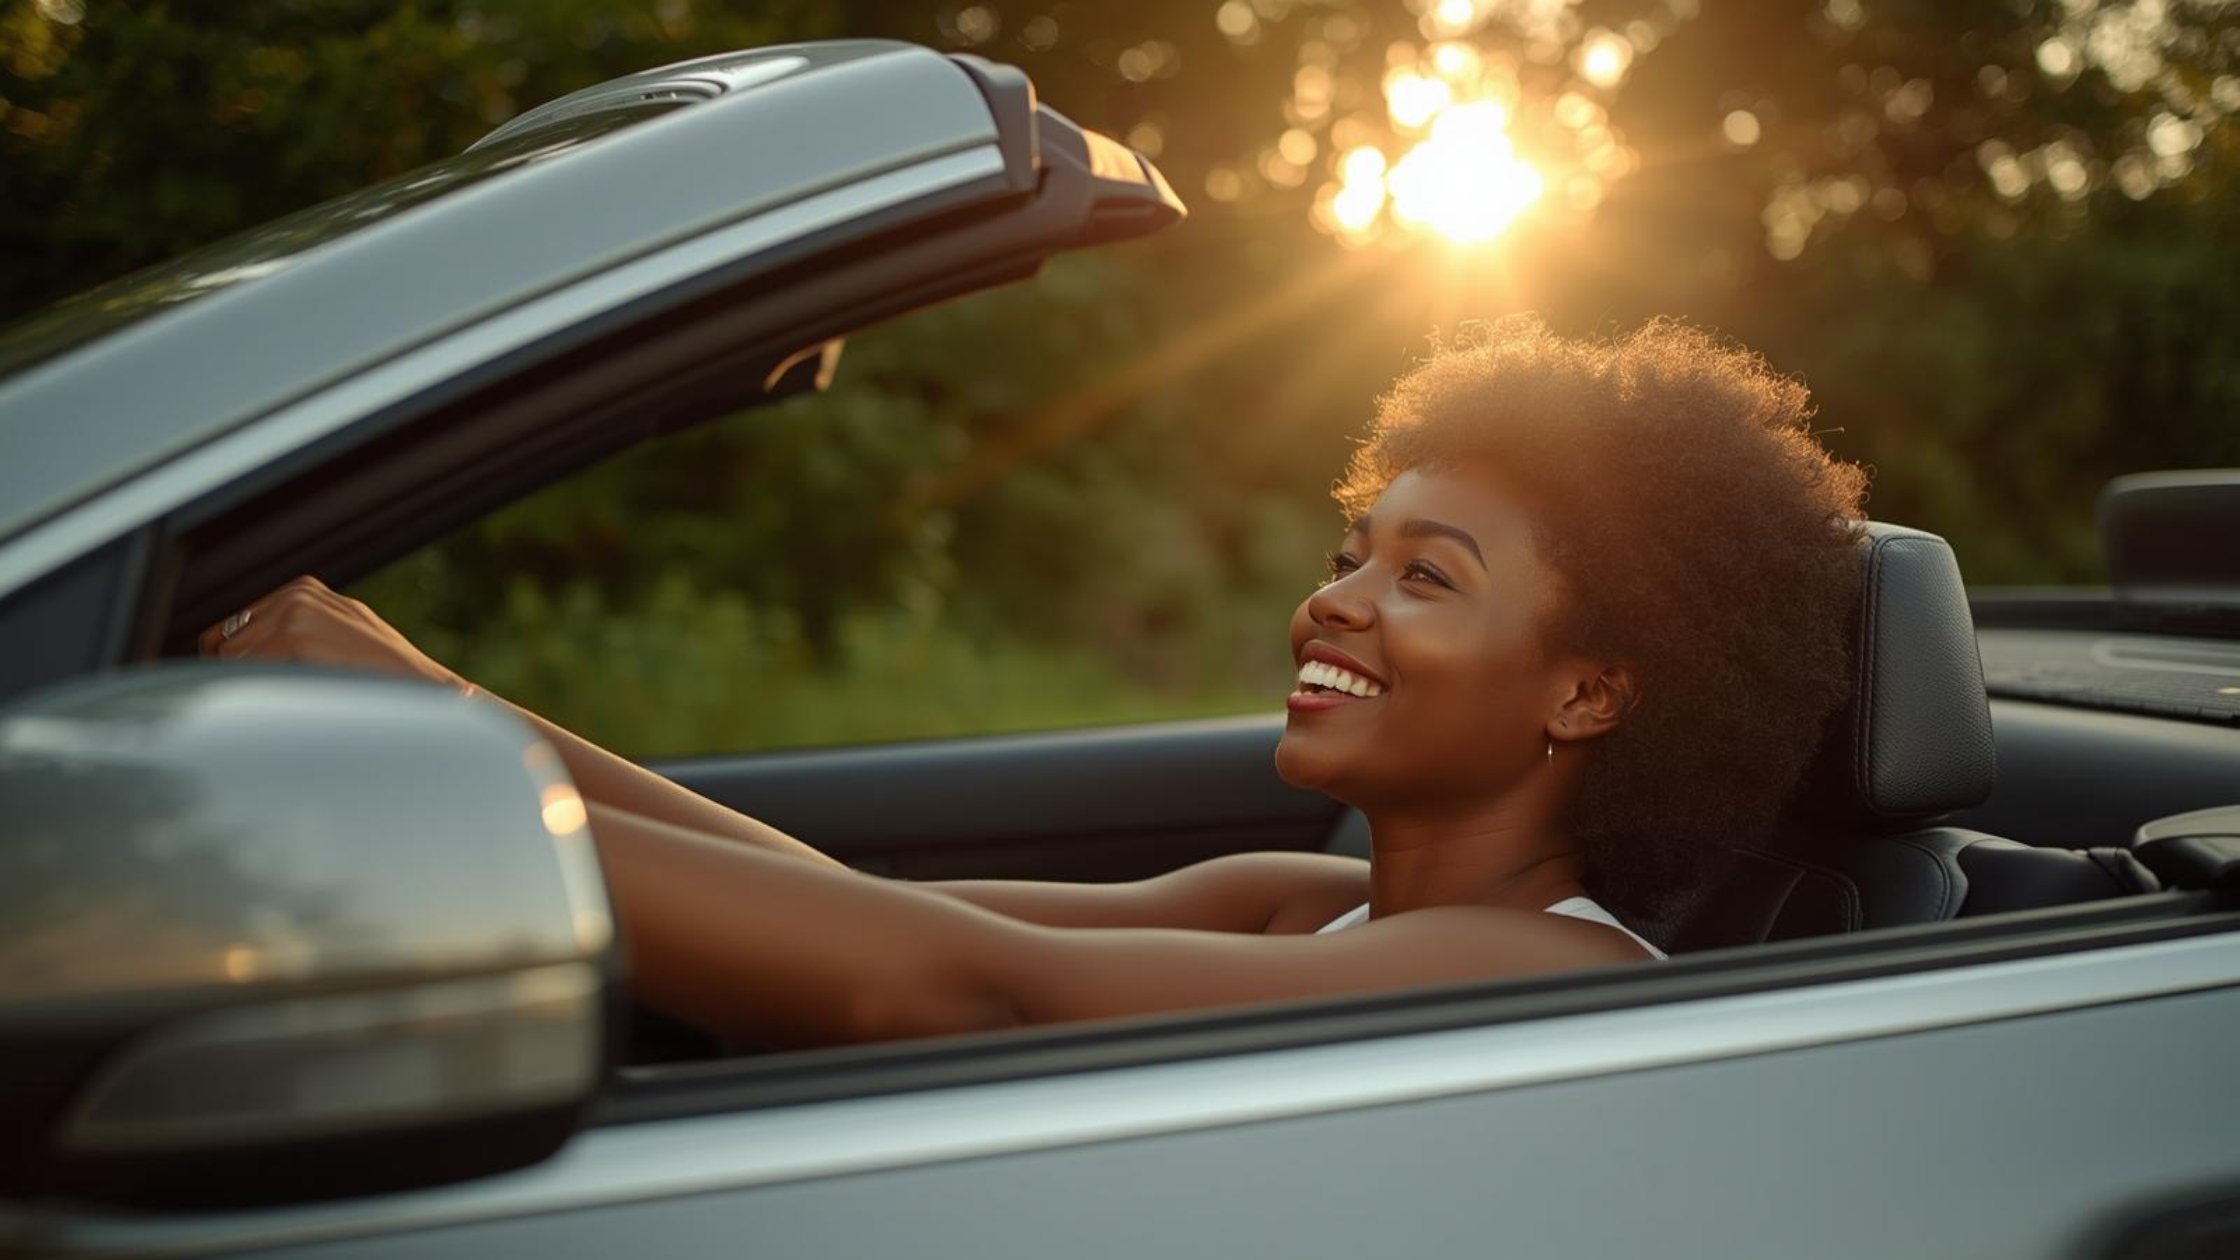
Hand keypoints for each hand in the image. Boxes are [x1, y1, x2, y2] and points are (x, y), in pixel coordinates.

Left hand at [198, 575, 467, 692]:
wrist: (424, 689)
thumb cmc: (384, 677)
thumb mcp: (338, 637)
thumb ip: (295, 630)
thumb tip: (234, 649)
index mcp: (304, 590)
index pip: (231, 628)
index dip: (234, 662)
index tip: (253, 685)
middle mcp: (297, 594)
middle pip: (225, 644)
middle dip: (241, 675)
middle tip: (280, 697)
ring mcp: (296, 612)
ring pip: (231, 660)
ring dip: (252, 686)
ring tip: (295, 699)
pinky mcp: (295, 636)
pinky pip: (246, 672)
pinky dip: (259, 693)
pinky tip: (296, 700)